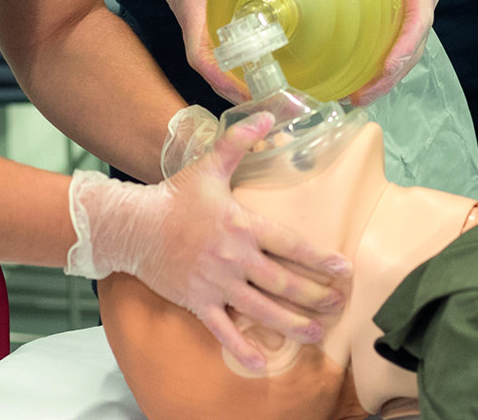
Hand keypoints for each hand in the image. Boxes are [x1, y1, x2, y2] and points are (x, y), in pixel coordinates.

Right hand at [66, 113, 350, 370]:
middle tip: (338, 304)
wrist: (133, 226)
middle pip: (283, 282)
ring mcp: (215, 284)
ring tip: (317, 332)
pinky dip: (242, 348)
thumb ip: (240, 142)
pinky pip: (223, 330)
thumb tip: (267, 114)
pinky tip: (261, 362)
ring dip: (292, 323)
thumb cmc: (175, 196)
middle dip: (315, 295)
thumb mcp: (209, 165)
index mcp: (241, 225)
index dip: (320, 258)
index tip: (344, 269)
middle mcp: (233, 258)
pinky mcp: (198, 302)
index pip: (290, 243)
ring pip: (262, 309)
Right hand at [126, 0, 294, 102]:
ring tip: (272, 99)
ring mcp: (199, 27)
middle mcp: (193, 24)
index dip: (219, 78)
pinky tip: (263, 72)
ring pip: (215, 66)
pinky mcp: (206, 23)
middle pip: (210, 72)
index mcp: (191, 8)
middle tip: (271, 106)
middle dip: (235, 93)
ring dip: (237, 85)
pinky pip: (219, 53)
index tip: (242, 93)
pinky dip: (237, 68)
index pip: (199, 55)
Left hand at [309, 0, 466, 104]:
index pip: (419, 21)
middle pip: (413, 49)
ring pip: (408, 49)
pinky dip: (382, 58)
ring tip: (354, 96)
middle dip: (390, 77)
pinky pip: (399, 36)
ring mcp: (418, 3)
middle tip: (358, 98)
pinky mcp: (408, 3)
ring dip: (386, 75)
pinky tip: (356, 68)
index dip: (403, 48)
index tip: (384, 69)